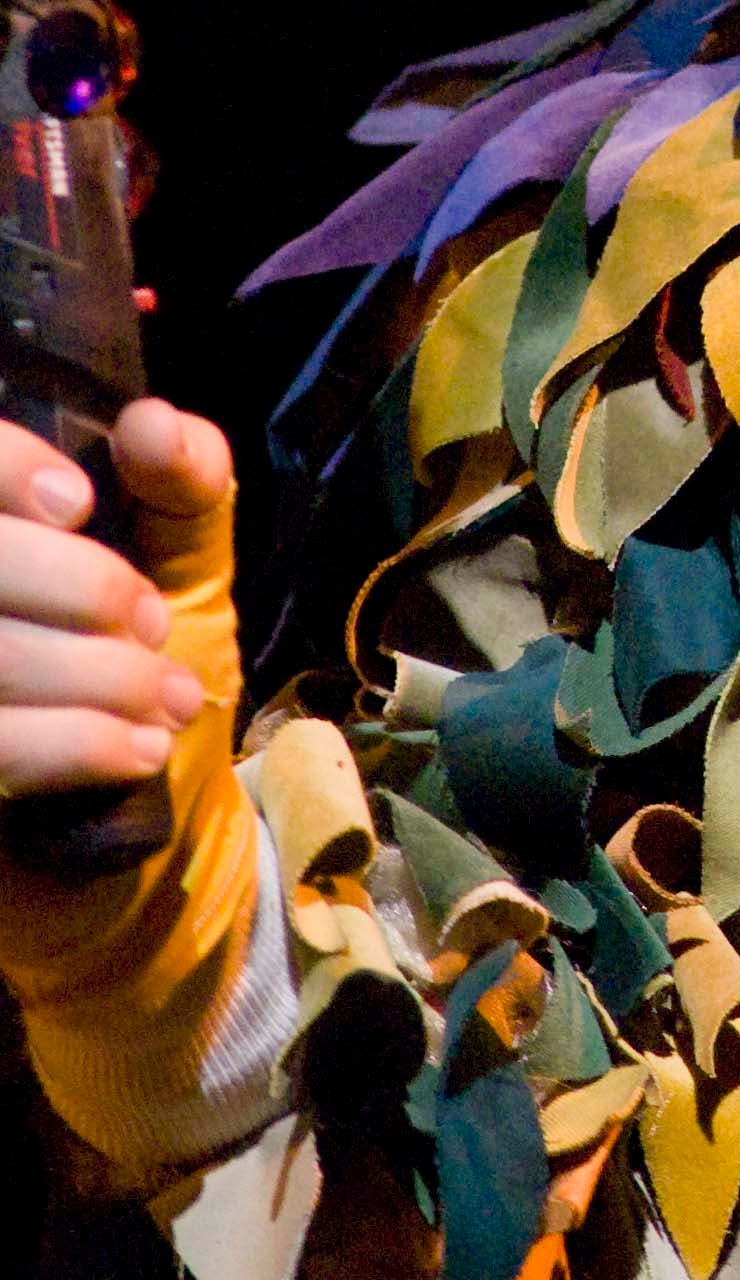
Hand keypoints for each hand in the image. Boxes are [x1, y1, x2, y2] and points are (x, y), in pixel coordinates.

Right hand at [0, 402, 236, 799]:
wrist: (146, 856)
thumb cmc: (151, 690)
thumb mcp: (181, 577)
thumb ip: (179, 494)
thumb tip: (153, 424)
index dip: (5, 469)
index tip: (81, 506)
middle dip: (83, 589)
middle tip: (151, 627)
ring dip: (103, 677)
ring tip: (170, 700)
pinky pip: (0, 749)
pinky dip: (83, 744)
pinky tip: (139, 749)